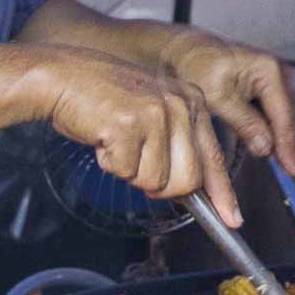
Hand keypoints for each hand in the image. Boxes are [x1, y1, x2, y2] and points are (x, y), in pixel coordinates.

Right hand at [39, 46, 241, 226]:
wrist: (62, 75)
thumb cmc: (103, 98)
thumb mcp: (152, 112)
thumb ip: (176, 146)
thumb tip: (191, 191)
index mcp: (192, 102)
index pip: (215, 158)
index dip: (223, 195)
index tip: (232, 219)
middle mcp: (181, 105)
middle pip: (188, 181)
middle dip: (160, 186)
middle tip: (136, 161)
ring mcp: (156, 113)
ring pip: (156, 181)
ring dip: (131, 172)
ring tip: (118, 141)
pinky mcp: (129, 124)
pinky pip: (126, 172)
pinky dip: (110, 163)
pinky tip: (103, 137)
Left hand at [163, 32, 294, 176]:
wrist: (180, 49)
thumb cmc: (194, 63)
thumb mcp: (217, 97)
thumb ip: (245, 123)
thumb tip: (265, 146)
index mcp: (268, 69)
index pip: (284, 116)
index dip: (288, 146)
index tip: (291, 168)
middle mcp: (273, 70)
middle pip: (285, 117)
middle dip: (283, 143)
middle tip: (283, 171)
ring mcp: (268, 77)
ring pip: (278, 116)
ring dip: (274, 138)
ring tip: (274, 162)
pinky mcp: (259, 83)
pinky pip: (268, 111)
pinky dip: (264, 128)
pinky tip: (260, 142)